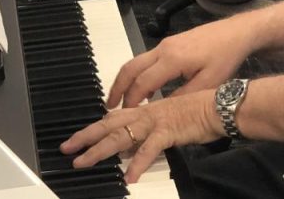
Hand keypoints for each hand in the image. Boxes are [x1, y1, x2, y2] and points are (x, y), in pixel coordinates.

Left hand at [60, 91, 223, 182]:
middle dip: (86, 137)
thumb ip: (145, 135)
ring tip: (83, 162)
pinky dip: (138, 163)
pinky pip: (149, 149)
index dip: (93, 129)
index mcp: (145, 111)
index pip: (113, 120)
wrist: (217, 107)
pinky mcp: (168, 131)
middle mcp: (145, 114)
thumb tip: (128, 149)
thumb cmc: (197, 114)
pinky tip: (130, 177)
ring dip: (100, 150)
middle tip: (66, 148)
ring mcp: (155, 122)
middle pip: (109, 126)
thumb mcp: (166, 124)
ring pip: (121, 136)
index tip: (77, 139)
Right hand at [108, 18, 255, 108]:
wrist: (236, 32)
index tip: (125, 115)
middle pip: (131, 68)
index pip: (142, 83)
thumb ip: (184, 97)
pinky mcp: (170, 42)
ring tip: (120, 98)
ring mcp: (166, 44)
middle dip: (118, 87)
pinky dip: (137, 73)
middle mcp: (163, 49)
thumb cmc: (225, 57)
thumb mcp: (208, 83)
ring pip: (136, 61)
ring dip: (126, 79)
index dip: (131, 100)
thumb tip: (164, 111)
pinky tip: (141, 86)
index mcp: (172, 59)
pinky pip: (146, 58)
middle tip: (109, 106)